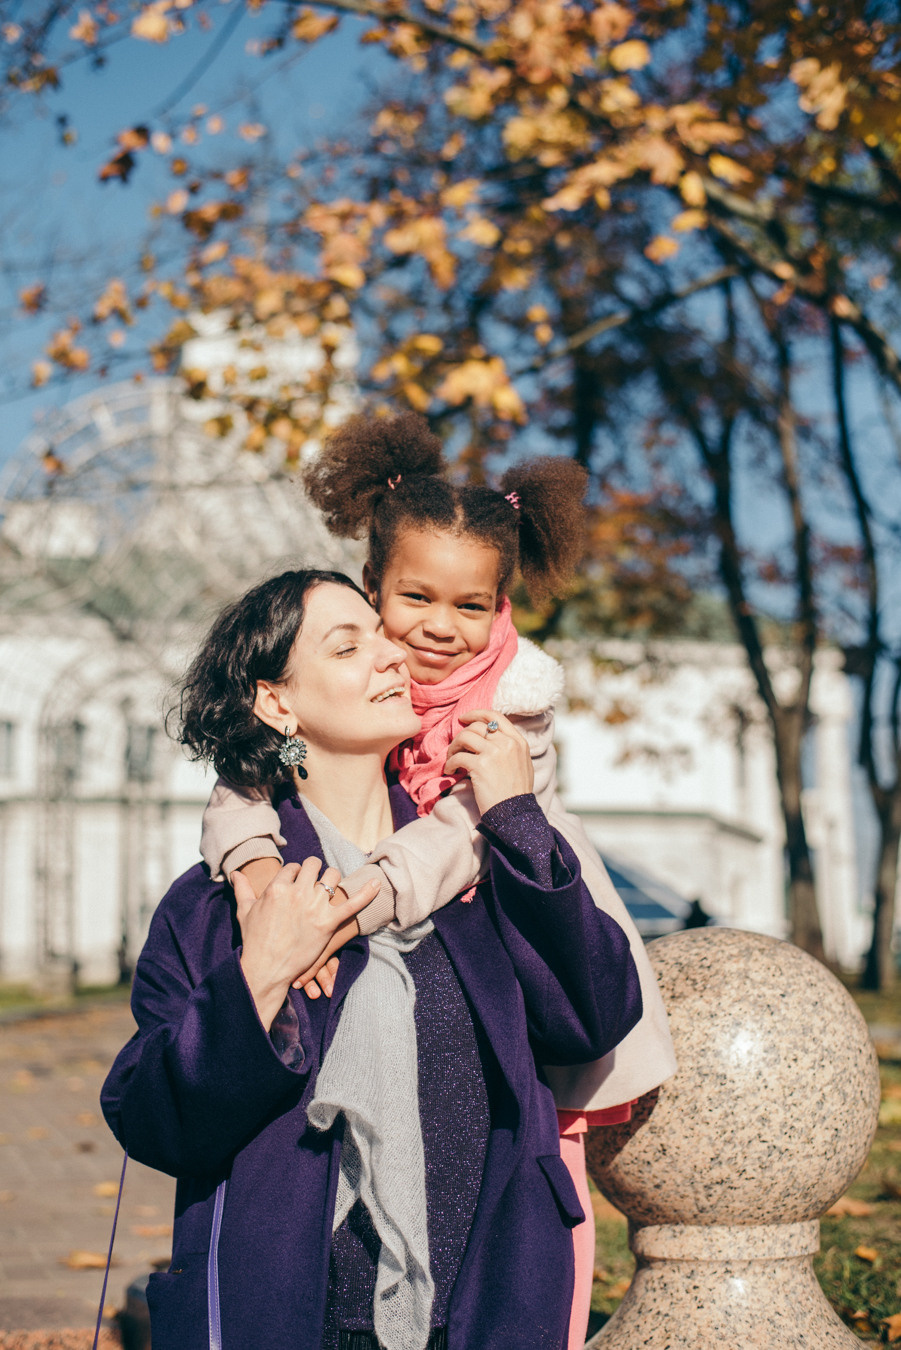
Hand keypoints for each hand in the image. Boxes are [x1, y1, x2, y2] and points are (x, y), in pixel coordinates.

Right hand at [235, 860, 379, 1029]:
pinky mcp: (329, 922)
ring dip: (333, 879)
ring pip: (332, 877)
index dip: (296, 872)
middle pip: (314, 866)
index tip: (297, 880)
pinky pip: (352, 903)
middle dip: (314, 871)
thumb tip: (235, 873)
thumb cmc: (254, 941)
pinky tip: (377, 884)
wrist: (266, 968)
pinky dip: (367, 893)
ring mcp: (314, 906)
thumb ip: (242, 888)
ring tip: (331, 887)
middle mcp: (297, 892)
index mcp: (277, 887)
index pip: (293, 867)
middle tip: (314, 881)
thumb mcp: (245, 911)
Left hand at [444, 709, 533, 815]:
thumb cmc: (516, 792)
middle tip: (455, 747)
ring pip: (465, 737)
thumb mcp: (522, 763)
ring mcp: (494, 753)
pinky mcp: (481, 765)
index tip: (464, 718)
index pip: (495, 716)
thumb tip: (490, 736)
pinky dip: (450, 763)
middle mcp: (507, 743)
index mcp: (518, 741)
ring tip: (451, 759)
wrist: (515, 812)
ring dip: (453, 747)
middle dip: (461, 735)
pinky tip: (450, 771)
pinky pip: (458, 757)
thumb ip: (509, 747)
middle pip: (476, 726)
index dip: (476, 713)